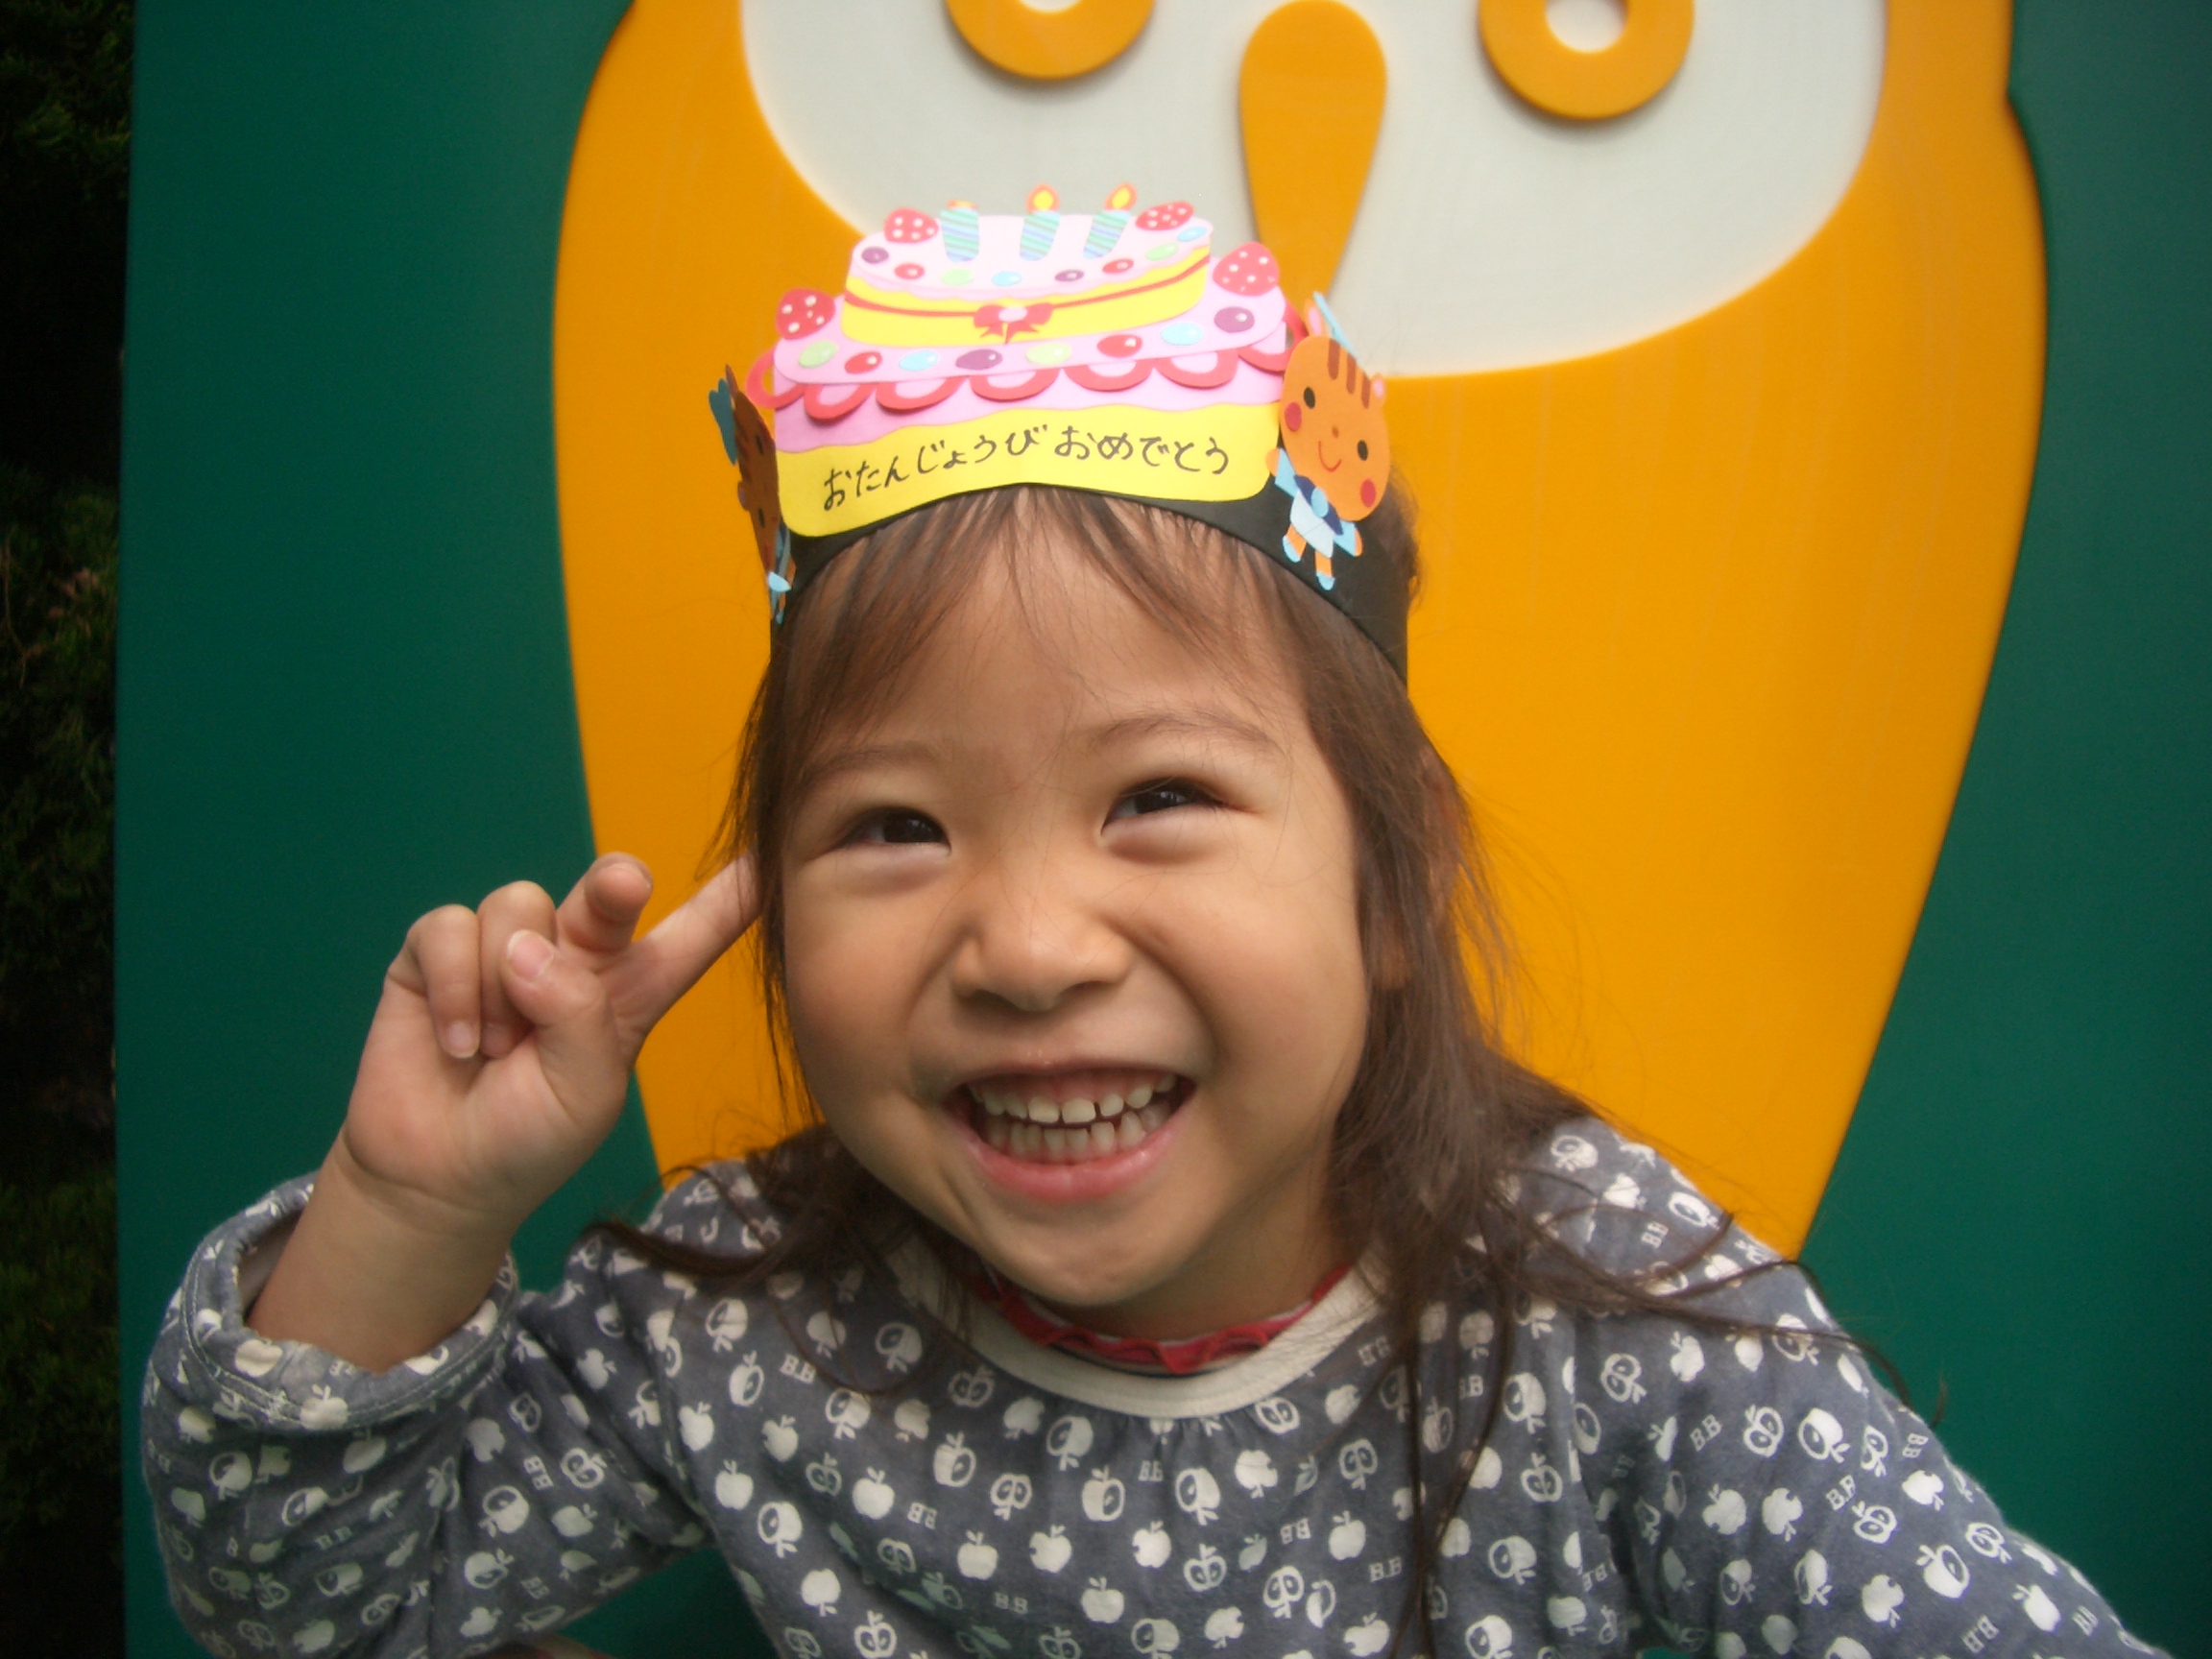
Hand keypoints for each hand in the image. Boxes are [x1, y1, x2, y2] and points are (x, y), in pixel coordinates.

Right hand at [344, 853, 758, 1238]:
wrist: (438, 1178)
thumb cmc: (529, 1139)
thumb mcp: (583, 1092)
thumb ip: (578, 1018)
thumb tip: (529, 949)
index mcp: (631, 993)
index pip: (690, 936)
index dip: (730, 897)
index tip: (770, 858)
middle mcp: (574, 958)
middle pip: (608, 890)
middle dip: (615, 882)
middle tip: (622, 890)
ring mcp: (505, 949)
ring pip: (517, 907)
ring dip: (502, 986)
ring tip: (497, 1051)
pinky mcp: (437, 953)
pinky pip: (448, 928)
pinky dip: (454, 987)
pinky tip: (459, 1042)